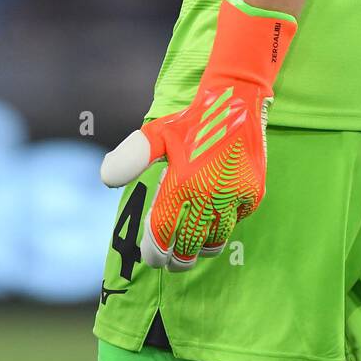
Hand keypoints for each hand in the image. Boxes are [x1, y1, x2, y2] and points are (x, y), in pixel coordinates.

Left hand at [100, 0, 297, 270]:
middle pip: (190, 248)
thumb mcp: (156, 134)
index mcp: (183, 184)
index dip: (156, 252)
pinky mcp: (254, 194)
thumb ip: (131, 157)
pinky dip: (224, 224)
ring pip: (216, 241)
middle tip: (170, 260)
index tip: (152, 258)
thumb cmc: (192, 121)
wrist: (236, 101)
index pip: (164, 235)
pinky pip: (237, 221)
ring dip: (201, 248)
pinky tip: (215, 215)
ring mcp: (235, 197)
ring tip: (192, 247)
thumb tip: (106, 180)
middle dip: (177, 259)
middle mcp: (209, 196)